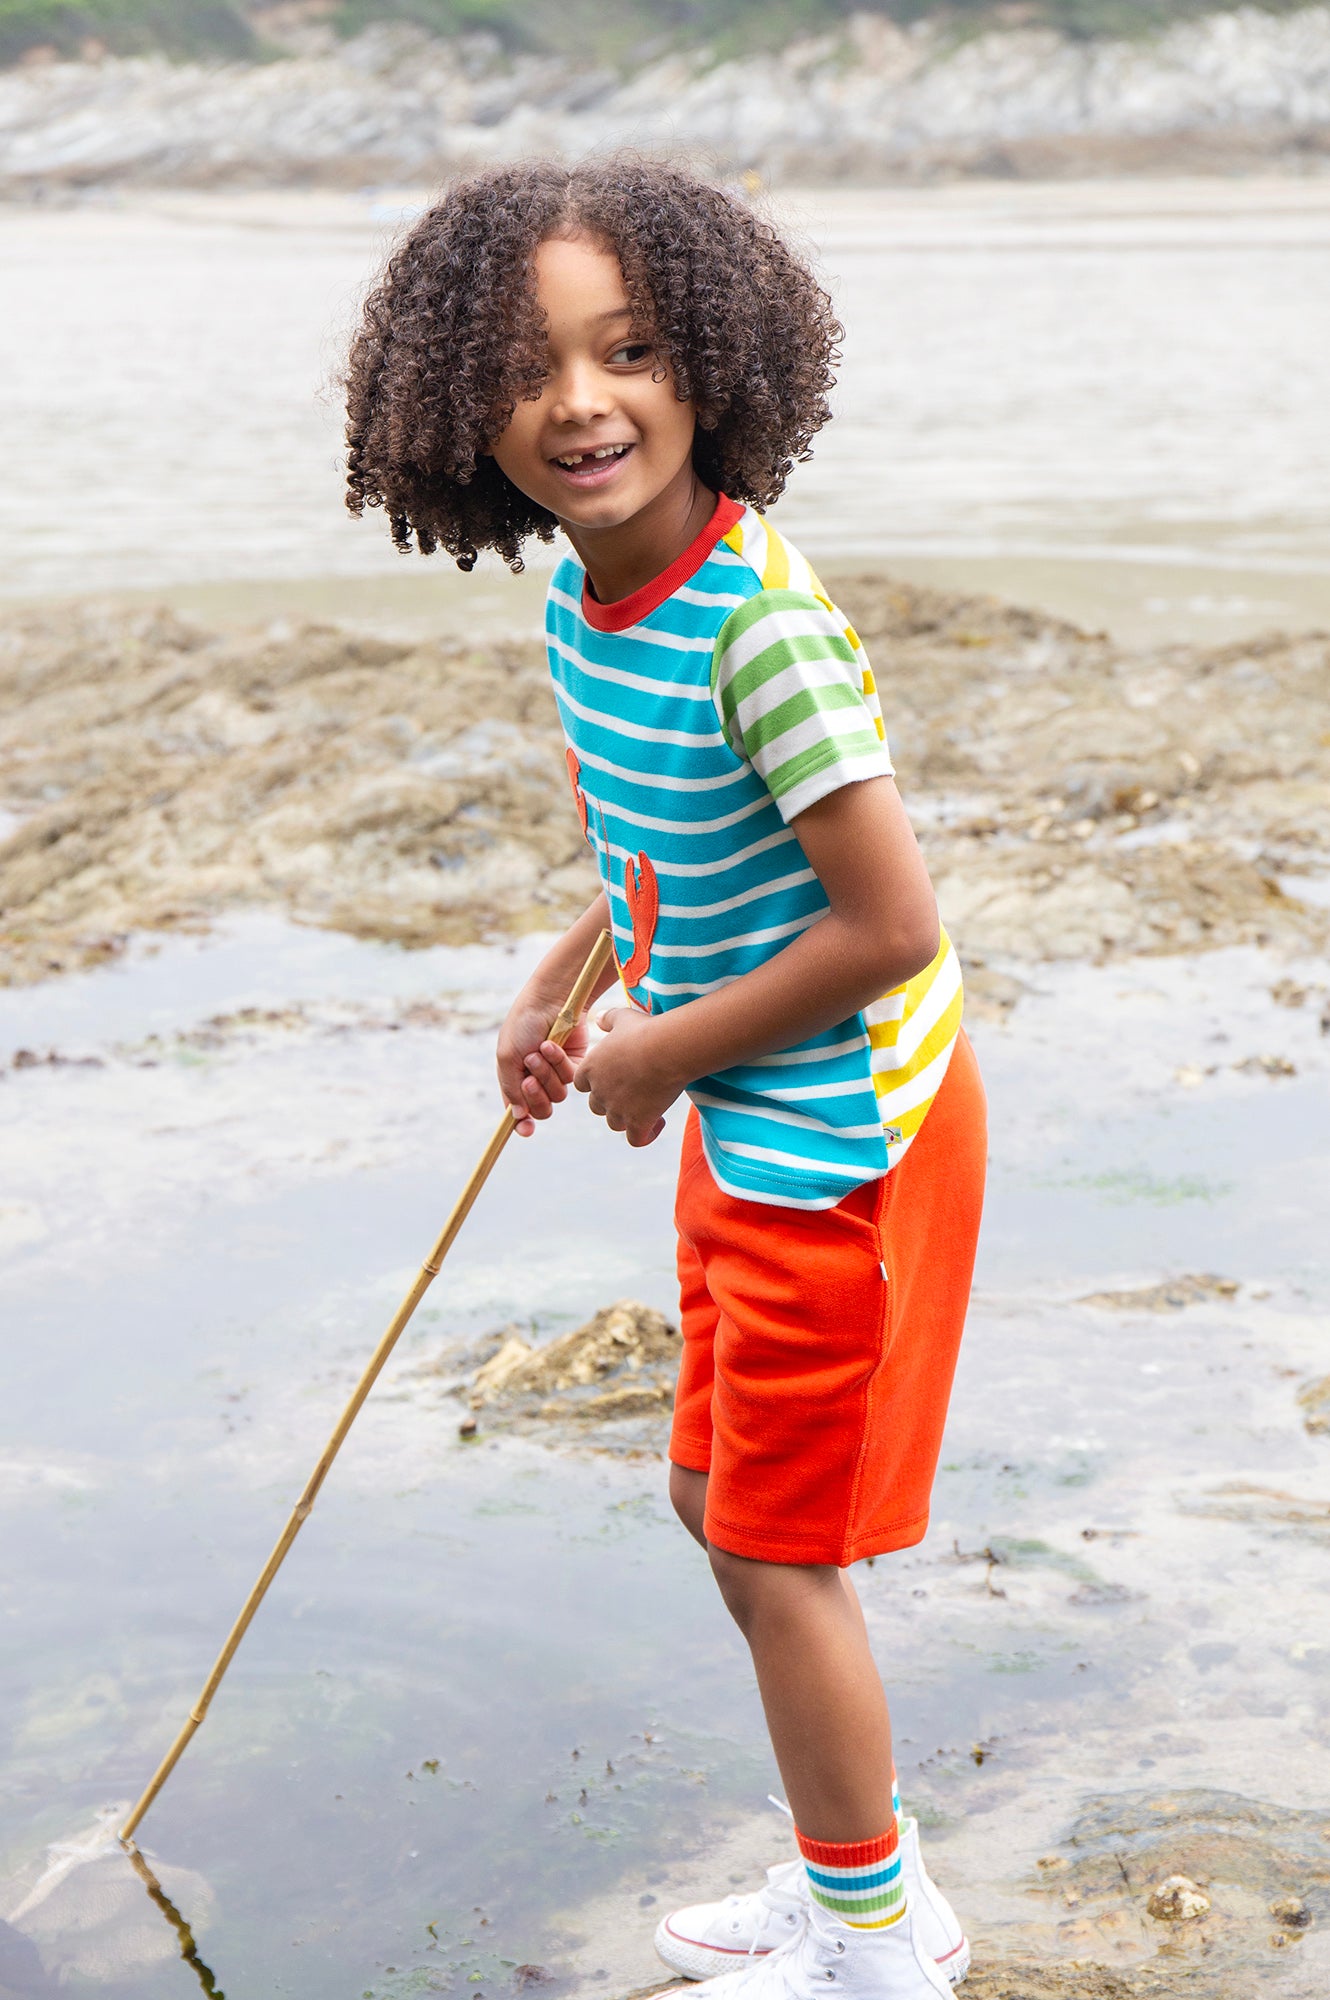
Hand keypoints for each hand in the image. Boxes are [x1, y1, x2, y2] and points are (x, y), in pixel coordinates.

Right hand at [496, 991, 588, 1137]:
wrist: (549, 1000)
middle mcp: (536, 1079)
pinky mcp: (574, 1064)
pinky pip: (569, 1078)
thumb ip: (511, 1088)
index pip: (519, 1110)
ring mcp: (556, 1073)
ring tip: (538, 1051)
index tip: (525, 1130)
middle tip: (529, 1079)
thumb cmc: (523, 1025)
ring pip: (556, 1096)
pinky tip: (551, 1046)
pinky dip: (558, 1063)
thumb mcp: (508, 1056)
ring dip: (545, 1075)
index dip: (522, 1124)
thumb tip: (517, 1116)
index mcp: (516, 1078)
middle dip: (535, 1096)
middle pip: (541, 1109)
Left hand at [573, 1006, 682, 1147]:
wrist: (669, 1048)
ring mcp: (617, 1110)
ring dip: (629, 1118)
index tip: (616, 1075)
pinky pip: (636, 1139)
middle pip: (597, 1106)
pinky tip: (659, 1122)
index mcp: (590, 1068)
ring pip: (615, 1123)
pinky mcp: (638, 1123)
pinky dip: (645, 1135)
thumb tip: (599, 1019)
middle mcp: (600, 1092)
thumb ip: (607, 1019)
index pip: (582, 1084)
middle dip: (613, 1101)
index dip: (597, 1082)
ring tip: (651, 1106)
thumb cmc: (646, 1030)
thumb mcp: (622, 1017)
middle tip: (636, 1090)